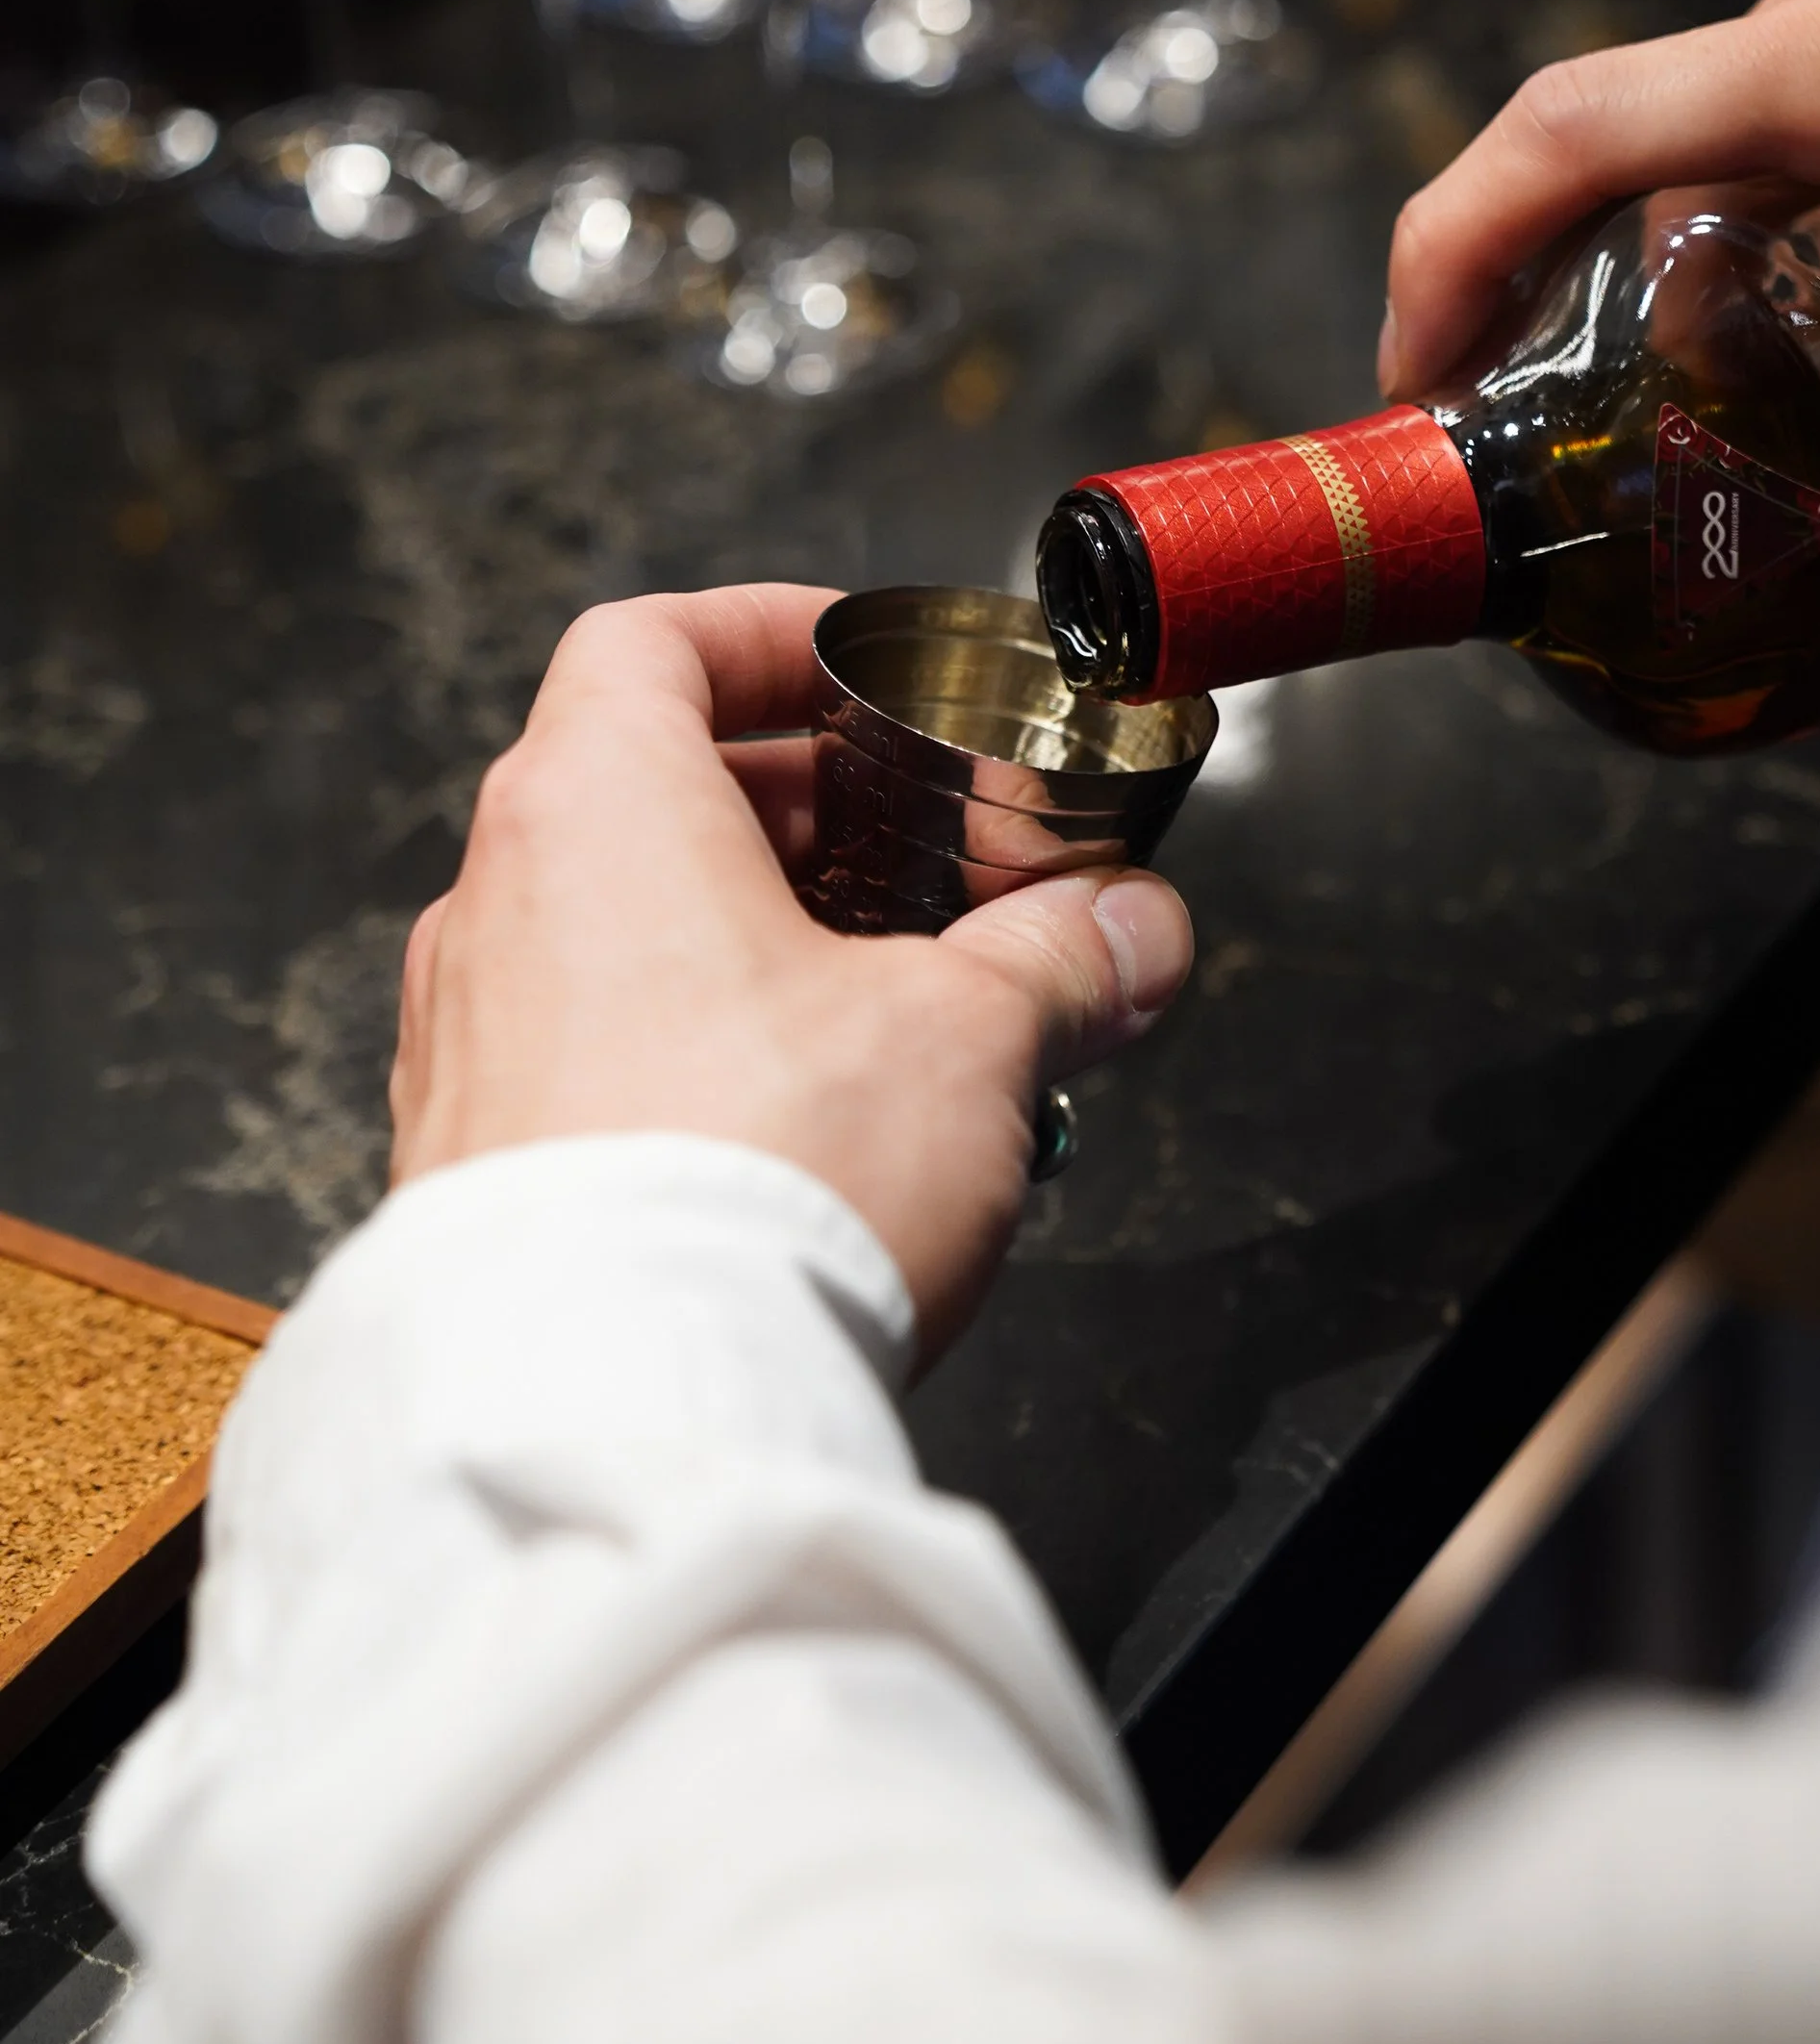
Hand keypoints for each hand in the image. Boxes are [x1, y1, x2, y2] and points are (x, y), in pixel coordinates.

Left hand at [388, 586, 1191, 1361]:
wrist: (619, 1408)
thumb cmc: (757, 1180)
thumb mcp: (968, 1036)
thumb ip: (1062, 960)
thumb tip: (1132, 929)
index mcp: (594, 808)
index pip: (652, 644)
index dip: (763, 635)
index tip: (856, 666)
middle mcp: (496, 908)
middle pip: (644, 794)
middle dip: (803, 822)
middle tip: (923, 857)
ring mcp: (464, 1046)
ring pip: (616, 939)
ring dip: (752, 951)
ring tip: (892, 1016)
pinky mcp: (468, 1173)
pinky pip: (584, 1064)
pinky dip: (689, 1060)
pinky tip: (804, 1135)